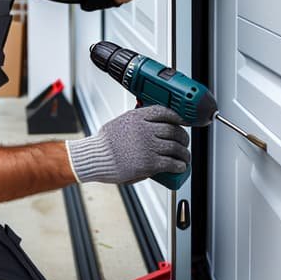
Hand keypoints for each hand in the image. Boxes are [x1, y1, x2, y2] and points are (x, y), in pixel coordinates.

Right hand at [65, 105, 190, 184]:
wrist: (95, 157)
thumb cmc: (104, 143)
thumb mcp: (120, 122)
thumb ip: (136, 122)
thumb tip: (151, 126)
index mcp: (138, 116)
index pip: (165, 112)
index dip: (178, 117)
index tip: (182, 122)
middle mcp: (145, 129)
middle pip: (174, 131)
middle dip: (183, 138)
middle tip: (184, 143)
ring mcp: (148, 146)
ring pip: (176, 148)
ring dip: (184, 154)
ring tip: (184, 158)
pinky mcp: (149, 163)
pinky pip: (171, 163)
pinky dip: (179, 165)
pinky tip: (180, 167)